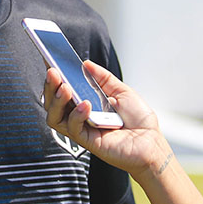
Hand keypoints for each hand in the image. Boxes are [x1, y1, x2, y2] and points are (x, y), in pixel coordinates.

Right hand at [43, 60, 169, 178]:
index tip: (50, 61)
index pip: (62, 90)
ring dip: (57, 100)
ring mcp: (81, 129)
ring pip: (55, 117)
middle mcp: (79, 116)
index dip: (54, 78)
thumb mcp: (122, 91)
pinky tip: (86, 105)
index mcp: (85, 103)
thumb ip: (103, 78)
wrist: (152, 141)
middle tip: (53, 72)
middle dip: (50, 86)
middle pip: (53, 103)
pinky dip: (76, 115)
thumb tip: (86, 64)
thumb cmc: (139, 121)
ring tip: (64, 87)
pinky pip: (73, 128)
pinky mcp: (87, 141)